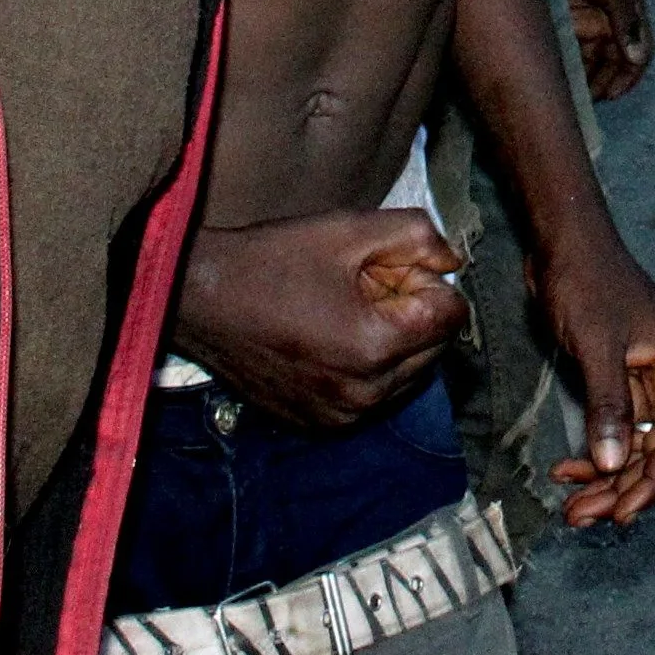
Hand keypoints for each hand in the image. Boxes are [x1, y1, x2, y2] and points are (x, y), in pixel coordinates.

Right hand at [168, 208, 470, 434]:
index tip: (391, 269)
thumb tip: (453, 261)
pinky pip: (373, 397)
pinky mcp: (318, 424)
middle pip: (434, 349)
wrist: (201, 301)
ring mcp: (339, 416)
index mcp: (375, 347)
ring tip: (348, 312)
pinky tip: (331, 339)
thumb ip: (417, 237)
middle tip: (370, 286)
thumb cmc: (273, 261)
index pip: (450, 316)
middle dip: (415, 315)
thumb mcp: (350, 230)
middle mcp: (363, 394)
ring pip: (407, 377)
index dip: (429, 282)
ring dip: (395, 344)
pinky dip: (368, 370)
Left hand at [535, 241, 654, 525]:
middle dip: (622, 486)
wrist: (562, 242)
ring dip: (605, 477)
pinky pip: (614, 427)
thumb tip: (615, 465)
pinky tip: (567, 468)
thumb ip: (608, 405)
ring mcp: (642, 377)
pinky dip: (593, 451)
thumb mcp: (596, 345)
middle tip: (584, 517)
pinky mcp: (617, 376)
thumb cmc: (585, 282)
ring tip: (572, 507)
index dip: (654, 481)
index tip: (622, 513)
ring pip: (633, 444)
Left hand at [548, 0, 654, 100]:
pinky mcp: (573, 13)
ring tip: (571, 90)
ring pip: (594, 54)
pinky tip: (559, 71)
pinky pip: (576, 44)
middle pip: (616, 58)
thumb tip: (639, 58)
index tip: (611, 96)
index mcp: (633, 9)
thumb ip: (626, 23)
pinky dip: (572, 59)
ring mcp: (594, 15)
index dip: (629, 77)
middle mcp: (616, 15)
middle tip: (586, 100)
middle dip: (605, 80)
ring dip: (587, 73)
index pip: (641, 52)